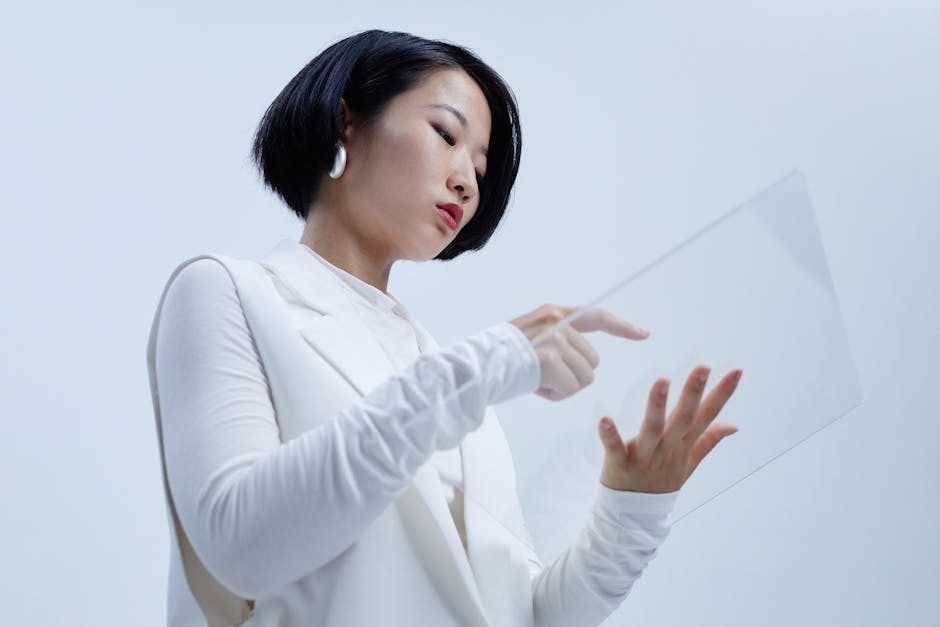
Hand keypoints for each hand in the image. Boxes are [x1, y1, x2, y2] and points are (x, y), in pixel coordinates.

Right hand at [509, 305, 649, 401]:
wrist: (474, 367)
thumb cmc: (496, 360)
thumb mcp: (530, 337)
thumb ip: (555, 339)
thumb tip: (582, 361)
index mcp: (553, 313)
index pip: (596, 316)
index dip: (622, 326)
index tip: (644, 334)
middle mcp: (557, 321)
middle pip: (592, 361)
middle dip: (573, 376)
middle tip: (542, 377)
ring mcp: (555, 339)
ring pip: (585, 377)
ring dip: (564, 387)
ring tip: (536, 381)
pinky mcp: (551, 359)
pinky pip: (571, 388)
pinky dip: (555, 395)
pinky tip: (535, 388)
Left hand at [597, 366, 741, 492]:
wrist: (635, 517)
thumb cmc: (661, 482)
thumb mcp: (689, 463)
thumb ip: (709, 440)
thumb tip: (734, 425)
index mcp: (683, 445)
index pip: (707, 416)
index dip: (722, 394)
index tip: (736, 371)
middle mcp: (667, 449)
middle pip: (683, 419)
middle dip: (693, 393)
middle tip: (702, 367)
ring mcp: (644, 457)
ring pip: (653, 429)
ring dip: (657, 406)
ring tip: (662, 381)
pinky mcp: (620, 464)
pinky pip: (614, 448)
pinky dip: (609, 435)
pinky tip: (604, 418)